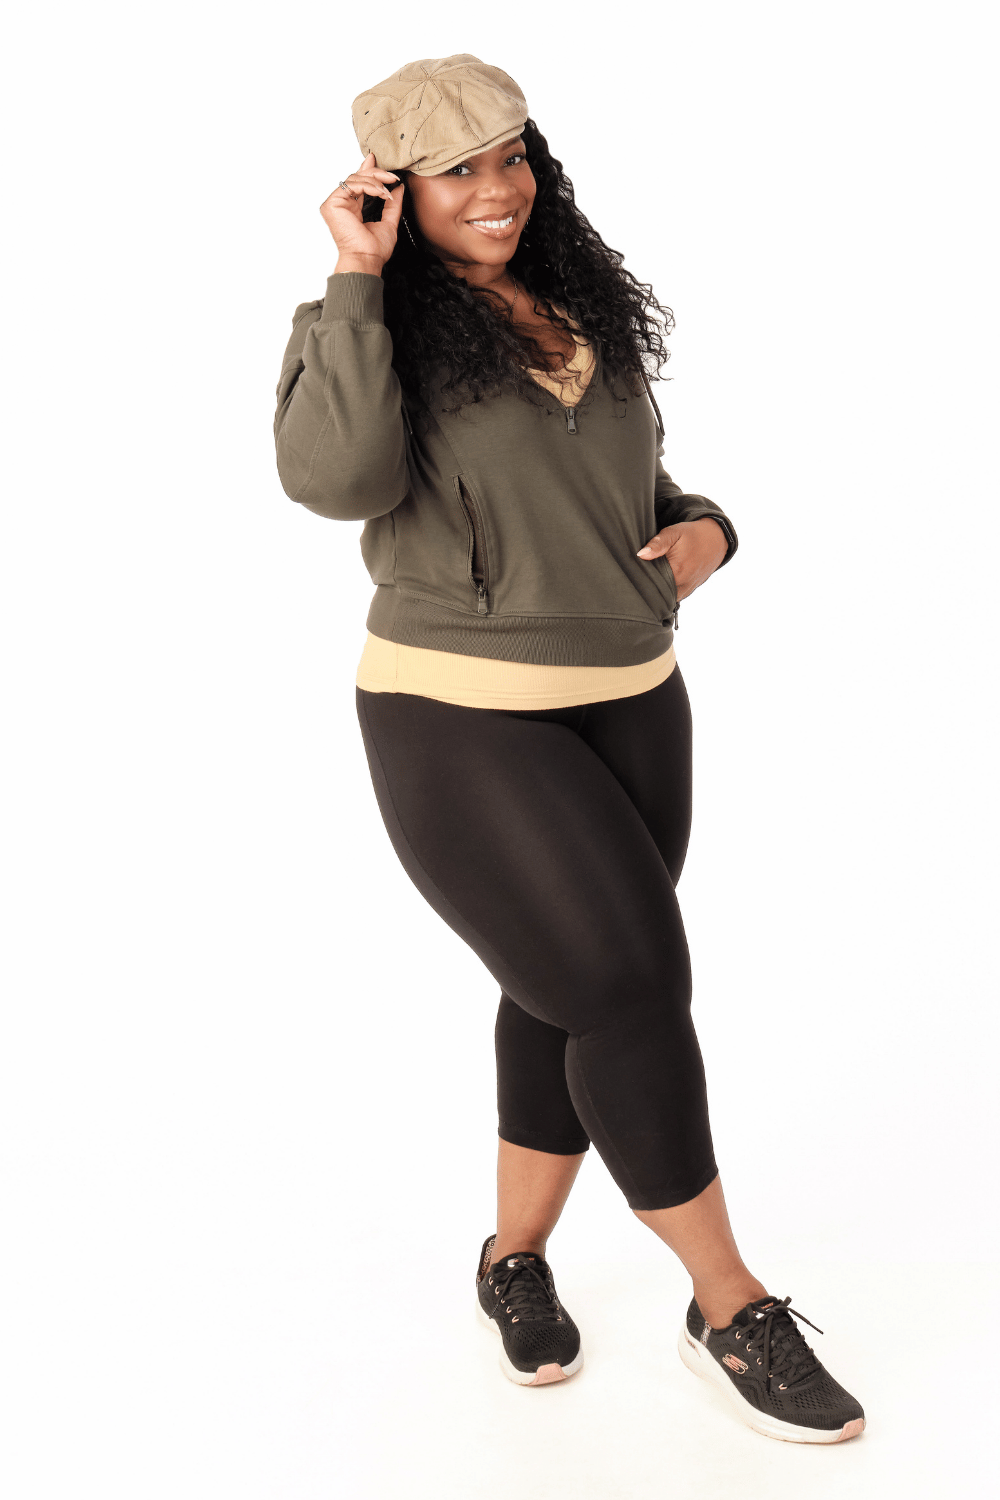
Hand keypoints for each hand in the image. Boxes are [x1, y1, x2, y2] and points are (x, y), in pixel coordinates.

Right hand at [320, 152, 403, 273]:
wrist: (366, 260)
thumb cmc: (374, 249)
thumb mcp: (389, 222)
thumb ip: (392, 204)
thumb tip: (399, 187)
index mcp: (352, 208)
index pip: (358, 183)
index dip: (366, 169)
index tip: (376, 159)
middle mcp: (342, 204)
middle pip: (357, 177)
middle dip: (376, 173)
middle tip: (393, 176)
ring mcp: (335, 203)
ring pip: (355, 178)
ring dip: (375, 182)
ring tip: (388, 192)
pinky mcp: (332, 203)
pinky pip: (352, 185)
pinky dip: (369, 186)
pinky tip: (381, 193)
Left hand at [636, 518, 727, 599]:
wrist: (716, 540)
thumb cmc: (692, 535)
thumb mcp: (674, 533)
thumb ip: (657, 544)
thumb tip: (640, 554)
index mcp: (677, 572)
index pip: (650, 582)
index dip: (639, 578)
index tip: (632, 571)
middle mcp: (682, 585)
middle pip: (656, 593)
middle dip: (646, 586)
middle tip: (637, 575)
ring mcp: (686, 591)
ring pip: (664, 597)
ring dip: (655, 590)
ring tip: (648, 578)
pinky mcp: (688, 592)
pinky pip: (672, 597)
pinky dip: (664, 592)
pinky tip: (658, 582)